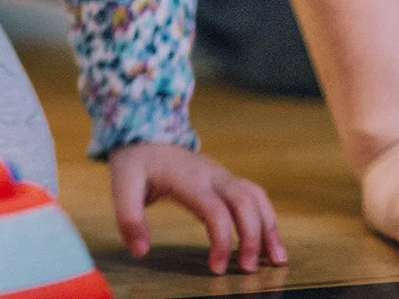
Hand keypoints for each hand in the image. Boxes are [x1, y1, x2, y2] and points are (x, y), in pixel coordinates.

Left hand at [107, 142, 285, 274]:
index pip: (215, 210)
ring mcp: (221, 175)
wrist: (144, 129)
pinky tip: (269, 242)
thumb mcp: (121, 183)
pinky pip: (254, 197)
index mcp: (188, 178)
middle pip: (244, 202)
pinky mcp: (225, 180)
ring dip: (269, 227)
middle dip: (253, 236)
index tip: (217, 268)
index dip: (222, 240)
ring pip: (256, 197)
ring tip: (277, 259)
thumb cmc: (135, 160)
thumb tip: (141, 250)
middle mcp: (211, 175)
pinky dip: (266, 218)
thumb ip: (129, 217)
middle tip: (249, 269)